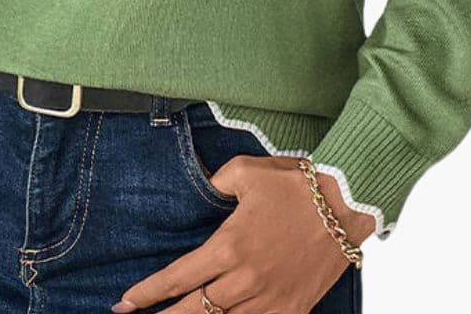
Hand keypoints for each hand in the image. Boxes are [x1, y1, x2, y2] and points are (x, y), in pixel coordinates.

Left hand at [110, 155, 375, 312]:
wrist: (345, 205)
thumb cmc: (294, 185)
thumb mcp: (246, 171)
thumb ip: (216, 182)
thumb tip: (203, 188)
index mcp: (228, 246)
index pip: (178, 277)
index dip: (148, 293)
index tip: (125, 302)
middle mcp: (244, 279)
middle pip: (194, 310)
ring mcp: (269, 299)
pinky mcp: (293, 308)